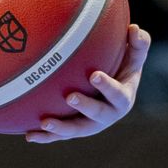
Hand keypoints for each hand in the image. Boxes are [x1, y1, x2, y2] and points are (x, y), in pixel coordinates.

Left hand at [25, 24, 150, 142]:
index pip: (118, 94)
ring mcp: (91, 124)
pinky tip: (28, 136)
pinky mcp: (74, 130)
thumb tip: (135, 29)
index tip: (94, 75)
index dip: (107, 87)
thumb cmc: (120, 67)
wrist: (107, 90)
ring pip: (76, 129)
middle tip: (70, 97)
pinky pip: (60, 135)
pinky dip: (45, 137)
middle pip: (98, 115)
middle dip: (85, 106)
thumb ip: (138, 44)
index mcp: (123, 98)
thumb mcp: (133, 57)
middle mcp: (108, 115)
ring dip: (61, 128)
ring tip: (44, 123)